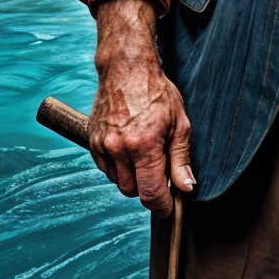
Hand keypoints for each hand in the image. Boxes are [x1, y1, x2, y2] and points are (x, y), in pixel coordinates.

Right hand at [90, 0, 192, 216]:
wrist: (126, 69)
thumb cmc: (157, 93)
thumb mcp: (180, 123)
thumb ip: (180, 159)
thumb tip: (186, 188)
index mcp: (143, 144)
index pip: (150, 192)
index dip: (161, 206)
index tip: (169, 209)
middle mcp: (118, 148)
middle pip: (133, 191)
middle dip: (148, 187)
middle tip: (161, 168)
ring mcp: (102, 146)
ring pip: (119, 182)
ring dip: (133, 178)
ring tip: (146, 154)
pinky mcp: (92, 143)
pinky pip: (107, 170)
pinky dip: (119, 168)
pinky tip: (130, 150)